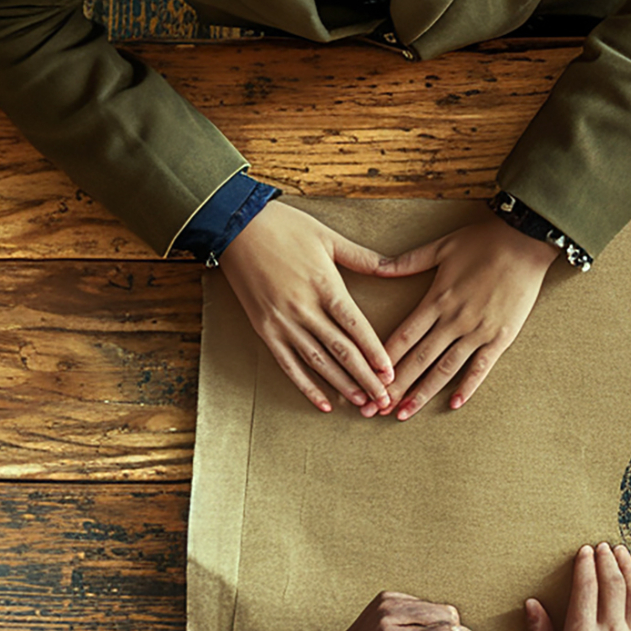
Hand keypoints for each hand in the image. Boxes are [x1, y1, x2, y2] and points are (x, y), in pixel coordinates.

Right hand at [216, 200, 417, 413]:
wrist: (234, 225)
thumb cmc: (284, 227)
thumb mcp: (328, 237)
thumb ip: (364, 258)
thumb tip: (397, 267)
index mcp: (324, 285)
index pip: (356, 327)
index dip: (375, 352)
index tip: (391, 372)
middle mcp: (303, 308)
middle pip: (341, 350)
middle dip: (365, 378)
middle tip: (385, 400)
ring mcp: (281, 321)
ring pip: (317, 362)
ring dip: (341, 386)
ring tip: (362, 404)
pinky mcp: (263, 329)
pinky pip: (287, 364)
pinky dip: (306, 386)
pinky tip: (323, 404)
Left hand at [367, 214, 563, 416]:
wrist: (526, 242)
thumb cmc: (483, 241)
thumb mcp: (441, 247)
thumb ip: (407, 262)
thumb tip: (377, 266)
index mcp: (436, 299)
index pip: (402, 338)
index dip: (382, 361)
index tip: (367, 379)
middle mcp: (454, 320)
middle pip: (417, 359)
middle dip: (394, 386)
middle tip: (375, 409)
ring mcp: (478, 331)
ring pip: (444, 369)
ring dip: (422, 393)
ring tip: (404, 413)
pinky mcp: (501, 337)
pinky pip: (481, 367)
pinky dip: (467, 387)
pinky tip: (453, 405)